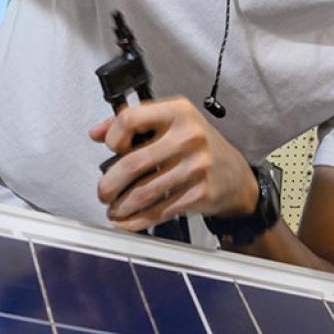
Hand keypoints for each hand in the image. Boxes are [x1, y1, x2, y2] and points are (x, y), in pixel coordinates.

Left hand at [90, 97, 257, 231]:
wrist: (236, 176)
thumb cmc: (199, 146)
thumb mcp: (172, 122)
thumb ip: (135, 123)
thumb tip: (97, 132)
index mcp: (178, 112)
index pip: (130, 119)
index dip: (113, 136)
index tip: (112, 148)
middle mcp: (188, 137)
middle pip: (133, 162)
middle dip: (110, 183)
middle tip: (104, 191)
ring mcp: (195, 167)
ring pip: (143, 192)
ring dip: (121, 206)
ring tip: (113, 209)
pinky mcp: (199, 193)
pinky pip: (159, 210)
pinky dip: (137, 220)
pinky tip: (127, 220)